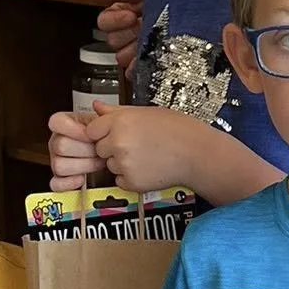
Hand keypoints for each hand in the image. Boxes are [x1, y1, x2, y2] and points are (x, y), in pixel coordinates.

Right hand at [47, 108, 108, 190]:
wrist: (110, 154)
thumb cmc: (104, 137)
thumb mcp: (107, 122)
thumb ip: (104, 114)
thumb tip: (98, 106)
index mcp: (65, 126)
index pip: (55, 122)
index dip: (73, 129)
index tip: (89, 134)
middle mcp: (57, 142)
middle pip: (60, 146)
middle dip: (84, 150)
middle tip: (99, 150)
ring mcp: (56, 161)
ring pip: (59, 165)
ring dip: (82, 166)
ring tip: (97, 163)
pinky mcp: (59, 179)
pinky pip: (56, 183)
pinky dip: (69, 183)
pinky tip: (81, 178)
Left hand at [65, 102, 196, 195]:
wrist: (197, 153)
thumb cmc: (178, 130)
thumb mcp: (147, 112)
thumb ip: (118, 111)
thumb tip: (97, 107)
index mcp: (120, 121)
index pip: (91, 130)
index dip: (103, 132)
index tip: (115, 134)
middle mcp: (118, 142)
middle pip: (99, 149)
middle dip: (112, 148)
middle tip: (136, 145)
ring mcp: (123, 164)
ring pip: (110, 165)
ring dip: (122, 163)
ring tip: (146, 155)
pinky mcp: (131, 182)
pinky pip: (120, 180)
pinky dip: (130, 177)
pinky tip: (148, 167)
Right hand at [90, 0, 146, 73]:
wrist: (196, 11)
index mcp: (121, 14)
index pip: (103, 22)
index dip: (115, 20)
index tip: (132, 16)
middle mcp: (126, 33)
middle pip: (111, 40)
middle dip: (129, 33)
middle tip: (144, 27)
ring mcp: (135, 50)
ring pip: (120, 57)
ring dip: (135, 49)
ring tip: (151, 41)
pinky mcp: (145, 66)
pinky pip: (133, 72)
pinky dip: (140, 66)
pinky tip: (152, 56)